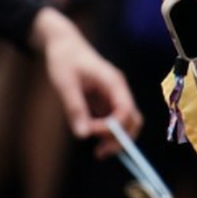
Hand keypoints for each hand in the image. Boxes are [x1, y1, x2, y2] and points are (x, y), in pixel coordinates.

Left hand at [29, 6, 140, 156]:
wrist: (63, 44)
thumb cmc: (64, 59)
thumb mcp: (65, 84)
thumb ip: (75, 108)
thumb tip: (82, 135)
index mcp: (113, 82)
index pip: (125, 110)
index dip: (113, 127)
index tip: (91, 133)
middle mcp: (118, 90)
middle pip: (132, 119)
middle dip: (121, 139)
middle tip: (101, 153)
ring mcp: (113, 96)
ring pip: (124, 123)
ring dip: (115, 138)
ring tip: (97, 151)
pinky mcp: (105, 101)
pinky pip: (111, 120)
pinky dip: (105, 132)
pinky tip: (90, 134)